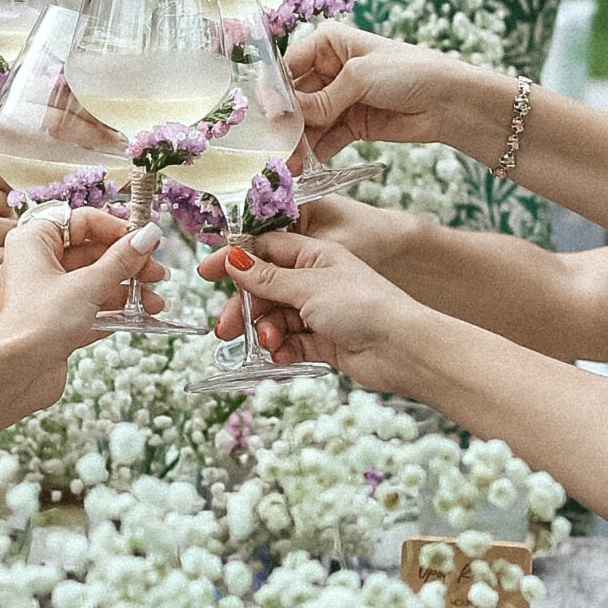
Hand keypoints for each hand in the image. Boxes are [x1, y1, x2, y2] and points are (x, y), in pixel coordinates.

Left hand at [0, 205, 160, 356]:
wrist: (14, 375)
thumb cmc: (38, 323)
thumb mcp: (88, 285)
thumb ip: (122, 260)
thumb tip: (148, 235)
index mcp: (34, 241)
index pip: (82, 222)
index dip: (117, 229)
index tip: (146, 240)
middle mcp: (37, 264)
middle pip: (92, 253)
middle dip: (129, 264)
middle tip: (158, 273)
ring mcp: (46, 295)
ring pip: (94, 282)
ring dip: (127, 290)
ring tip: (156, 303)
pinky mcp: (54, 322)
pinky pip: (90, 308)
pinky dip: (114, 312)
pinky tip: (141, 318)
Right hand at [220, 226, 433, 390]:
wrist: (400, 348)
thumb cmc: (363, 305)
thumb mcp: (308, 285)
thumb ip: (267, 277)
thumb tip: (234, 260)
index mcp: (315, 255)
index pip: (265, 251)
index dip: (235, 260)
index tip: (207, 272)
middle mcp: (316, 281)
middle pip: (266, 289)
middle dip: (245, 308)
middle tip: (224, 327)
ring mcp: (320, 311)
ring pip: (276, 319)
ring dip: (267, 332)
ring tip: (269, 343)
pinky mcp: (324, 341)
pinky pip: (292, 342)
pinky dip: (283, 349)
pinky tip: (281, 356)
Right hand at [286, 21, 489, 156]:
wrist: (451, 101)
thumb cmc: (410, 72)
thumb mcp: (360, 77)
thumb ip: (322, 99)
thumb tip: (287, 117)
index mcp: (329, 43)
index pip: (289, 65)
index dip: (275, 90)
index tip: (266, 115)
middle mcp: (330, 68)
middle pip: (296, 97)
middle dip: (286, 122)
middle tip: (274, 146)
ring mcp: (340, 98)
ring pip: (308, 121)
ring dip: (297, 142)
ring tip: (288, 164)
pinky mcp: (351, 124)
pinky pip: (325, 138)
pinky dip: (314, 152)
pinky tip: (304, 167)